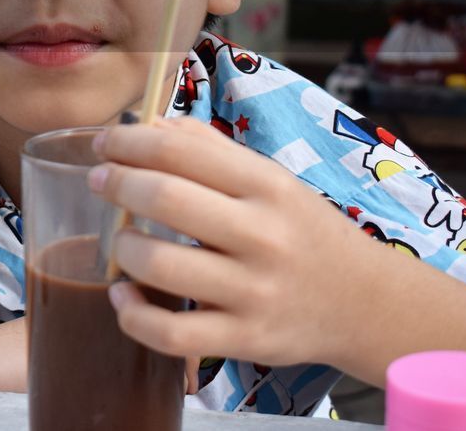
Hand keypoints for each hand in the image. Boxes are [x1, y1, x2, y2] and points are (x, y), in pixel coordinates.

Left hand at [88, 117, 370, 369]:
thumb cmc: (304, 232)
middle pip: (165, 199)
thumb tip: (149, 126)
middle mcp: (262, 235)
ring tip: (120, 240)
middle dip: (117, 184)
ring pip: (160, 265)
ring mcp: (254, 292)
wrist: (365, 303)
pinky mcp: (245, 339)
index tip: (106, 145)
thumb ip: (210, 150)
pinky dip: (133, 314)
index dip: (129, 143)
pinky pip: (171, 334)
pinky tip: (123, 295)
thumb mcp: (271, 180)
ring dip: (122, 247)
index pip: (181, 151)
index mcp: (267, 186)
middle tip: (100, 181)